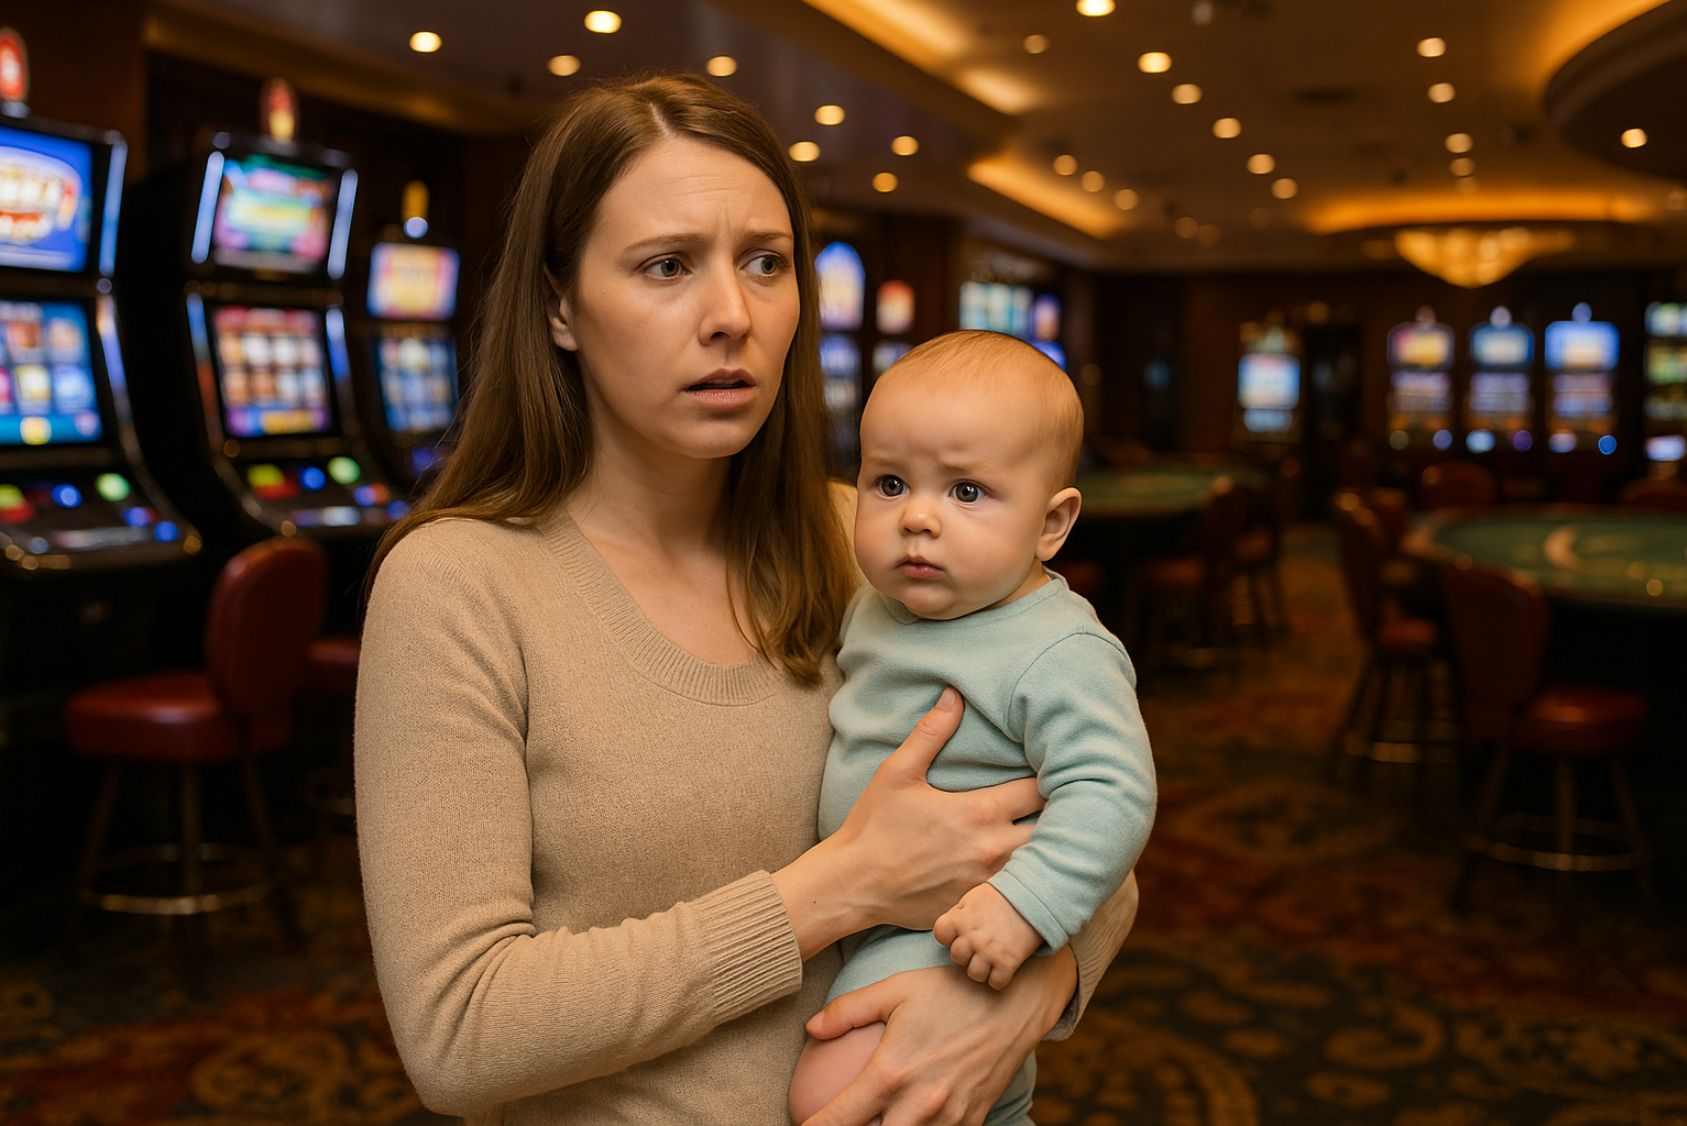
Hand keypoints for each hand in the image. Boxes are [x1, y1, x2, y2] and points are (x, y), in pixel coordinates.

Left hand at [799, 954, 1075, 1125]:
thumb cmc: (950, 990)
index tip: (802, 1124)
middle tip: (842, 1122)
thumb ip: (848, 1010)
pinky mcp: (972, 1121)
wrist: (1015, 1001)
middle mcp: (918, 1104)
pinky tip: (907, 1120)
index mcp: (892, 1072)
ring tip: (876, 1120)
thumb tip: (811, 1028)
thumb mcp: (895, 989)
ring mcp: (948, 1118)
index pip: (840, 1118)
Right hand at [821, 688, 1044, 934]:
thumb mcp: (897, 772)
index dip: (1053, 778)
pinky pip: (1020, 895)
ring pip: (1043, 866)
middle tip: (1064, 804)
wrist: (854, 885)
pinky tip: (1029, 871)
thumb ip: (931, 733)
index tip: (1055, 771)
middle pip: (1054, 831)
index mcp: (980, 812)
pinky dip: (1029, 881)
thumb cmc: (874, 827)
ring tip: (1055, 836)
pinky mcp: (981, 906)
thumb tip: (954, 695)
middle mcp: (993, 849)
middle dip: (1062, 816)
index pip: (1041, 790)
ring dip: (1049, 849)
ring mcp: (990, 883)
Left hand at [933, 884, 1041, 990]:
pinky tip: (1003, 968)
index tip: (958, 934)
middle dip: (966, 953)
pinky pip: (996, 983)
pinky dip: (999, 979)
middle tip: (978, 947)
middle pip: (957, 957)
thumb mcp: (974, 897)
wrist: (1034, 896)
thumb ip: (959, 913)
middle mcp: (972, 937)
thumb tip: (951, 926)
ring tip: (990, 960)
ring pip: (974, 974)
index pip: (940, 934)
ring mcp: (989, 952)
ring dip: (981, 969)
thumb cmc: (1002, 895)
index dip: (948, 935)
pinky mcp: (1008, 962)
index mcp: (961, 919)